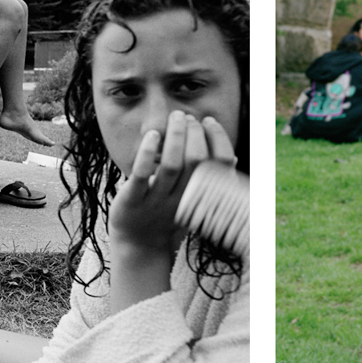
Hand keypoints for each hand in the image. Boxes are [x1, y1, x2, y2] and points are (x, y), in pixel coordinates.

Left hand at [108, 112, 235, 258]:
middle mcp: (181, 199)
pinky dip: (149, 152)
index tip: (209, 120)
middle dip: (195, 133)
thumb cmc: (166, 215)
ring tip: (176, 116)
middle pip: (197, 162)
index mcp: (199, 198)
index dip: (218, 139)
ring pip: (172, 165)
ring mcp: (156, 201)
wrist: (138, 246)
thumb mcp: (191, 199)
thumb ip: (207, 180)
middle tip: (188, 117)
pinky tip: (153, 134)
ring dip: (176, 136)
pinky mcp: (132, 201)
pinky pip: (142, 174)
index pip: (220, 166)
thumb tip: (229, 157)